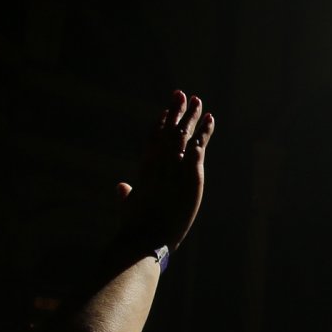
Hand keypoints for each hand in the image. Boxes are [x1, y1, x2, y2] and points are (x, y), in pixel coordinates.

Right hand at [116, 89, 213, 254]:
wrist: (145, 237)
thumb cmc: (134, 228)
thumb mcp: (127, 208)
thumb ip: (125, 195)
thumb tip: (121, 187)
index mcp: (145, 169)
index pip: (152, 139)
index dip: (160, 123)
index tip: (165, 111)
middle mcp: (159, 163)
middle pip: (169, 130)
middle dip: (176, 111)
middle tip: (182, 94)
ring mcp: (175, 167)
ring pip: (184, 134)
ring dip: (191, 116)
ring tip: (198, 101)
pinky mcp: (191, 176)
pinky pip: (199, 148)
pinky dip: (205, 132)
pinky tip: (210, 119)